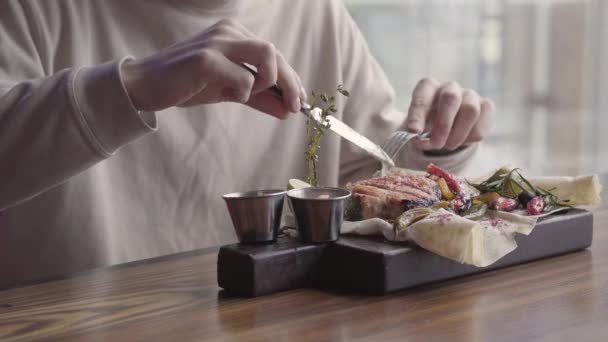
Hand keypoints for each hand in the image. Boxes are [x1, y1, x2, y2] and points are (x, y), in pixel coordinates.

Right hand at [121, 18, 305, 118]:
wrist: (145, 87)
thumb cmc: (187, 85)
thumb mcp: (229, 91)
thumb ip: (258, 97)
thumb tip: (286, 110)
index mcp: (234, 33)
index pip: (273, 54)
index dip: (291, 78)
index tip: (298, 101)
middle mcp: (228, 31)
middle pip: (275, 54)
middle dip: (290, 84)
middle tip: (294, 108)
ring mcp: (217, 42)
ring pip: (267, 57)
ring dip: (266, 83)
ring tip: (246, 96)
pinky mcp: (206, 59)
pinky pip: (244, 79)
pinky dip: (243, 92)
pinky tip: (226, 95)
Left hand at [404, 78, 494, 150]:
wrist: (447, 128)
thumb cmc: (427, 125)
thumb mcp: (415, 127)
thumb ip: (414, 131)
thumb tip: (416, 136)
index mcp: (428, 87)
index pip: (422, 96)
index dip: (418, 114)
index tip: (413, 131)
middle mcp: (449, 87)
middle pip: (450, 97)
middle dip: (443, 124)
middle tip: (436, 143)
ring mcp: (470, 95)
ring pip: (470, 110)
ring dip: (458, 134)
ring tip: (448, 145)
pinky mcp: (486, 107)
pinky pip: (482, 122)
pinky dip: (470, 138)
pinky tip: (461, 141)